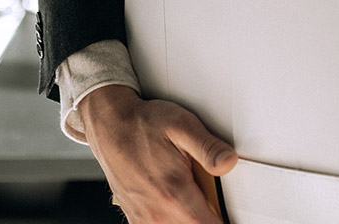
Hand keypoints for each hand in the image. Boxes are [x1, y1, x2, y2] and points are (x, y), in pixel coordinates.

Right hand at [79, 84, 236, 222]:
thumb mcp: (182, 125)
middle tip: (212, 198)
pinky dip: (171, 219)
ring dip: (189, 218)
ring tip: (192, 197)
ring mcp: (144, 218)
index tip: (228, 209)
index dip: (223, 220)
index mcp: (174, 194)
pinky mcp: (136, 217)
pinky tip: (175, 202)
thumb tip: (228, 162)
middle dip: (207, 217)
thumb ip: (209, 147)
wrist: (109, 125)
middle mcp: (157, 213)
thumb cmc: (142, 125)